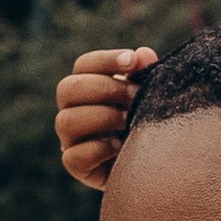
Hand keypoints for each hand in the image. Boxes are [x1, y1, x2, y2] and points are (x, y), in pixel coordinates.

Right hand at [56, 46, 154, 189]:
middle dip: (104, 89)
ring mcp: (71, 140)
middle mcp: (72, 110)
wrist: (154, 164)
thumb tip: (143, 54)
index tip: (132, 61)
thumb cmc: (148, 122)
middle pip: (67, 89)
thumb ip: (145, 75)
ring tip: (129, 121)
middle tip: (134, 96)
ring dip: (101, 117)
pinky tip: (121, 147)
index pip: (83, 65)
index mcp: (87, 87)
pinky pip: (74, 157)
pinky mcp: (77, 167)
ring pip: (65, 121)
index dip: (106, 60)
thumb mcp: (150, 96)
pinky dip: (98, 149)